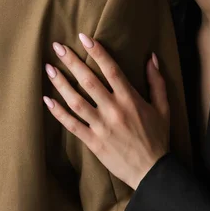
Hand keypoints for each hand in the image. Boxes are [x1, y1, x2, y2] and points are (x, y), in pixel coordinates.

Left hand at [43, 34, 169, 188]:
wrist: (152, 172)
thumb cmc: (158, 137)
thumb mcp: (163, 107)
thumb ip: (157, 81)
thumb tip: (152, 57)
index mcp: (130, 99)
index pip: (111, 69)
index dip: (97, 52)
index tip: (83, 38)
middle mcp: (113, 110)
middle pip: (88, 81)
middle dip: (72, 62)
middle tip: (58, 47)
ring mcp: (101, 126)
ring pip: (76, 101)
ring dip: (61, 83)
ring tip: (49, 68)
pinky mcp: (93, 142)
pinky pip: (72, 125)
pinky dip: (58, 112)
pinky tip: (47, 100)